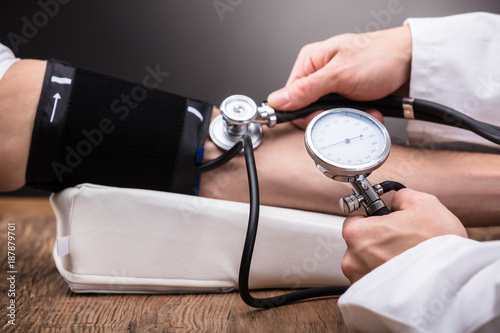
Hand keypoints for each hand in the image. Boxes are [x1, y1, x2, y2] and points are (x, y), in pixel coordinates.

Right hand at [267, 25, 411, 112]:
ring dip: (347, 118)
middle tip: (345, 112)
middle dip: (330, 116)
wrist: (414, 62)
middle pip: (309, 108)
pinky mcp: (350, 96)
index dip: (302, 112)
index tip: (318, 118)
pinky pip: (345, 115)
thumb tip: (277, 100)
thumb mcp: (339, 75)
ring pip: (328, 115)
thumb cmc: (381, 57)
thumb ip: (306, 90)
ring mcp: (336, 86)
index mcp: (311, 61)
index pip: (290, 96)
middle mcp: (320, 73)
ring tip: (363, 110)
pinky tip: (369, 111)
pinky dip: (358, 117)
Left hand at [341, 189, 467, 283]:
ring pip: (365, 264)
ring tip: (406, 258)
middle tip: (401, 241)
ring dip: (380, 260)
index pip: (355, 220)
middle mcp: (352, 260)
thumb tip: (395, 199)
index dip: (373, 219)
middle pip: (359, 244)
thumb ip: (400, 196)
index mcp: (357, 234)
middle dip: (377, 241)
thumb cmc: (437, 244)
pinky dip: (386, 278)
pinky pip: (374, 282)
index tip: (386, 223)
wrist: (455, 281)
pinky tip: (405, 273)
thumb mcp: (422, 203)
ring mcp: (360, 281)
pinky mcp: (370, 300)